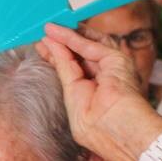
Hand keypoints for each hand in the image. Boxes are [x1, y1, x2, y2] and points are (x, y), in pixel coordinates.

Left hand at [36, 24, 160, 160]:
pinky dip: (71, 38)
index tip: (43, 46)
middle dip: (61, 44)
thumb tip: (51, 48)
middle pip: (79, 54)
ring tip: (49, 28)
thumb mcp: (73, 95)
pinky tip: (57, 32)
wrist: (119, 132)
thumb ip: (65, 69)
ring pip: (85, 46)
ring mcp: (112, 67)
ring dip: (66, 36)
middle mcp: (105, 77)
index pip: (74, 69)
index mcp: (95, 91)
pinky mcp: (116, 60)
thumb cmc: (98, 127)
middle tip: (45, 33)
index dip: (58, 56)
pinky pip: (89, 46)